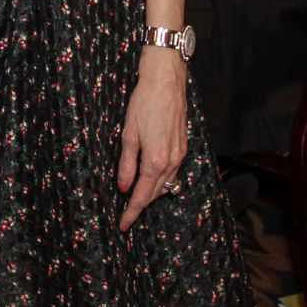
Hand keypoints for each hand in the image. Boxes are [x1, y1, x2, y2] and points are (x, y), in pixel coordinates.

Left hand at [116, 48, 186, 231]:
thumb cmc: (144, 103)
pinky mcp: (183, 146)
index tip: (123, 225)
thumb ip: (127, 164)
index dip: (132, 212)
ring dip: (152, 194)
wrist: (166, 81)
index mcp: (156, 160)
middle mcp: (171, 161)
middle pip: (155, 193)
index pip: (143, 195)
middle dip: (141, 206)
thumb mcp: (128, 134)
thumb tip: (124, 188)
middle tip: (126, 216)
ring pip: (165, 184)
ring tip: (136, 200)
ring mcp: (180, 154)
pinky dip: (160, 180)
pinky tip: (151, 179)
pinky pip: (172, 172)